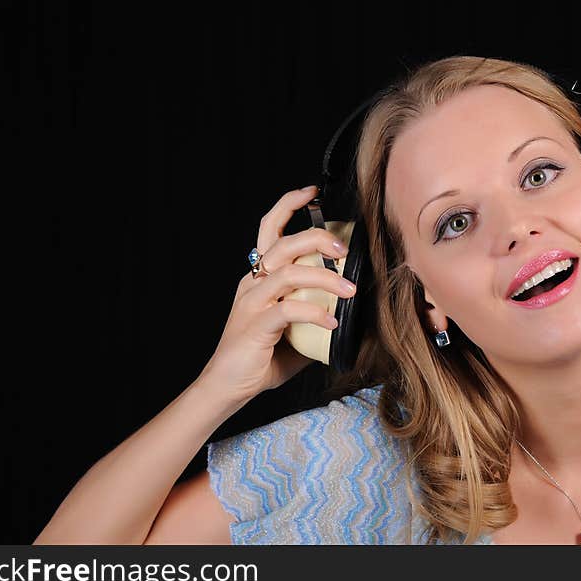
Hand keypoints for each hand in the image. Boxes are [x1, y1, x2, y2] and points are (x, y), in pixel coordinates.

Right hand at [195, 186, 356, 407]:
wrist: (227, 388)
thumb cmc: (260, 359)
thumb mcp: (294, 332)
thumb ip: (315, 316)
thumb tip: (352, 313)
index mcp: (258, 278)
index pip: (269, 230)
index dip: (288, 206)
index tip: (312, 193)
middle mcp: (252, 284)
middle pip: (282, 244)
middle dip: (316, 237)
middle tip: (343, 247)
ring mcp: (251, 303)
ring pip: (288, 273)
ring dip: (324, 277)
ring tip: (349, 290)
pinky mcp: (255, 326)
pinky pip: (288, 309)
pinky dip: (314, 312)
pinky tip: (332, 323)